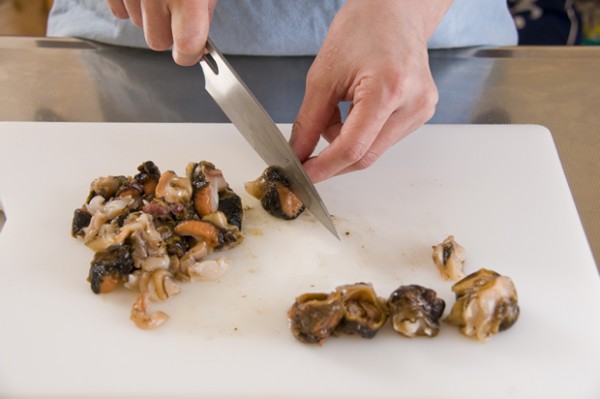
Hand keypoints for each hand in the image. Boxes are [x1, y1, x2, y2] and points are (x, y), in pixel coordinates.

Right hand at [105, 0, 217, 65]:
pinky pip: (118, 10)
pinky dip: (128, 5)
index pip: (187, 45)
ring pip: (137, 24)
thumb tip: (200, 42)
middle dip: (168, 34)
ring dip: (148, 16)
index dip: (190, 54)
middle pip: (157, 41)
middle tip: (177, 13)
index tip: (192, 53)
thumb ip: (204, 11)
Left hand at [290, 0, 451, 182]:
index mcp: (389, 89)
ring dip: (347, 143)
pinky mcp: (422, 113)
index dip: (325, 167)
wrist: (396, 10)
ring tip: (338, 110)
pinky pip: (384, 139)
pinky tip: (356, 110)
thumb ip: (309, 121)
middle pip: (366, 156)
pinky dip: (362, 134)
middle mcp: (413, 104)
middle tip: (308, 151)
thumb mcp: (323, 75)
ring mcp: (422, 110)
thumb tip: (298, 154)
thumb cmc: (362, 29)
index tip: (304, 175)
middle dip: (333, 158)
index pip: (354, 147)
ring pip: (374, 150)